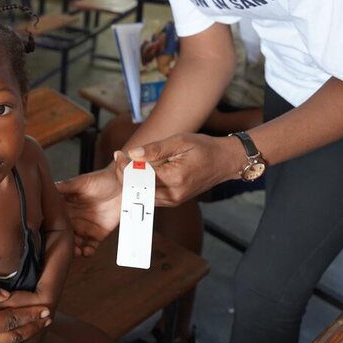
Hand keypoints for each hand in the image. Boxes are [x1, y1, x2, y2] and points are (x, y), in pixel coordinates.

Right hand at [56, 161, 123, 257]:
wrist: (122, 184)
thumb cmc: (101, 179)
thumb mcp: (80, 182)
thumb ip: (64, 186)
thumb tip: (50, 186)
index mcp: (66, 206)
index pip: (55, 219)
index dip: (52, 227)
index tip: (50, 233)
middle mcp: (74, 218)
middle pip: (64, 234)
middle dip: (62, 242)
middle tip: (63, 246)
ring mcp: (85, 227)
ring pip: (75, 243)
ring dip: (73, 250)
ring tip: (75, 251)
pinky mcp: (98, 234)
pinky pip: (90, 247)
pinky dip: (88, 252)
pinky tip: (87, 251)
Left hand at [124, 132, 243, 205]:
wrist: (225, 162)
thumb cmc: (204, 148)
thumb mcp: (180, 141)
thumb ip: (155, 149)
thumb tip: (132, 154)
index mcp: (175, 178)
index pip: (140, 178)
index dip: (124, 167)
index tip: (118, 154)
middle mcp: (173, 194)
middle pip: (138, 190)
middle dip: (124, 174)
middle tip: (119, 157)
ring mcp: (174, 200)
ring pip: (142, 195)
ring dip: (131, 180)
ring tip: (127, 162)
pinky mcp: (173, 201)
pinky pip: (151, 196)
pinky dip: (142, 185)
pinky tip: (140, 170)